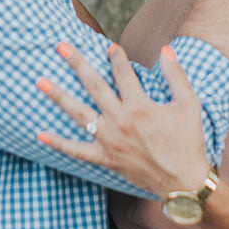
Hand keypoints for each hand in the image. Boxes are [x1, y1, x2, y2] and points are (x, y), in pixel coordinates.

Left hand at [37, 41, 208, 197]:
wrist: (183, 182)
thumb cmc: (188, 141)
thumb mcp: (188, 104)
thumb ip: (176, 75)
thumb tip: (166, 48)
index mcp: (140, 107)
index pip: (122, 73)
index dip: (116, 57)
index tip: (110, 46)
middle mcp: (120, 121)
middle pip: (94, 85)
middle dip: (77, 63)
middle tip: (61, 46)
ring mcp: (110, 141)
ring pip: (79, 114)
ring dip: (59, 97)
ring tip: (40, 82)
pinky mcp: (105, 159)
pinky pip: (77, 151)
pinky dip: (58, 143)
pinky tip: (40, 134)